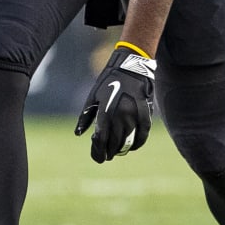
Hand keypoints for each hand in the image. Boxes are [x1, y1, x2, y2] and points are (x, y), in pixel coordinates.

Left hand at [75, 43, 155, 163]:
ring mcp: (134, 114)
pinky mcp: (146, 113)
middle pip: (115, 142)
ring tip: (118, 152)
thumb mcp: (93, 96)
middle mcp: (120, 115)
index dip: (98, 152)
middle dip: (110, 152)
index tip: (98, 158)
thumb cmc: (108, 81)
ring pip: (128, 140)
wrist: (131, 66)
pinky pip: (143, 134)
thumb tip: (79, 133)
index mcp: (105, 111)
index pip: (101, 139)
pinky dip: (138, 143)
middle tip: (107, 156)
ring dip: (122, 149)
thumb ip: (86, 116)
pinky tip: (133, 146)